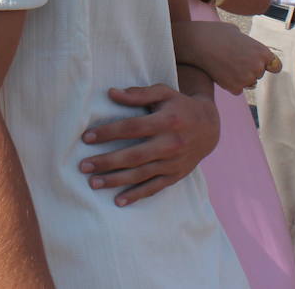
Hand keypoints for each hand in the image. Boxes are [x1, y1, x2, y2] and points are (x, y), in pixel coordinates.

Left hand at [77, 84, 218, 206]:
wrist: (210, 128)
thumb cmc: (180, 107)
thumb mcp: (164, 93)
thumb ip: (138, 94)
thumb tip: (112, 93)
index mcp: (167, 121)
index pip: (132, 128)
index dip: (108, 133)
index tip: (86, 138)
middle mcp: (171, 144)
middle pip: (134, 155)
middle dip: (107, 162)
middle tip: (84, 166)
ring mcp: (174, 163)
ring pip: (141, 174)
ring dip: (116, 180)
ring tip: (93, 183)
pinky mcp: (176, 176)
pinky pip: (154, 188)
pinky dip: (137, 195)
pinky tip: (119, 200)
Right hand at [188, 22, 277, 93]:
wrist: (198, 43)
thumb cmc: (216, 33)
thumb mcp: (238, 33)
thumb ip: (248, 44)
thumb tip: (248, 50)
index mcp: (262, 52)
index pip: (276, 66)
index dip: (268, 65)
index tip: (263, 65)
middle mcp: (258, 67)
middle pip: (259, 74)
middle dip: (249, 68)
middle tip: (232, 59)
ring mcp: (247, 78)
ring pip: (249, 82)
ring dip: (240, 77)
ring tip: (225, 65)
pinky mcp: (235, 88)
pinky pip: (237, 89)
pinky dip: (229, 83)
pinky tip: (220, 72)